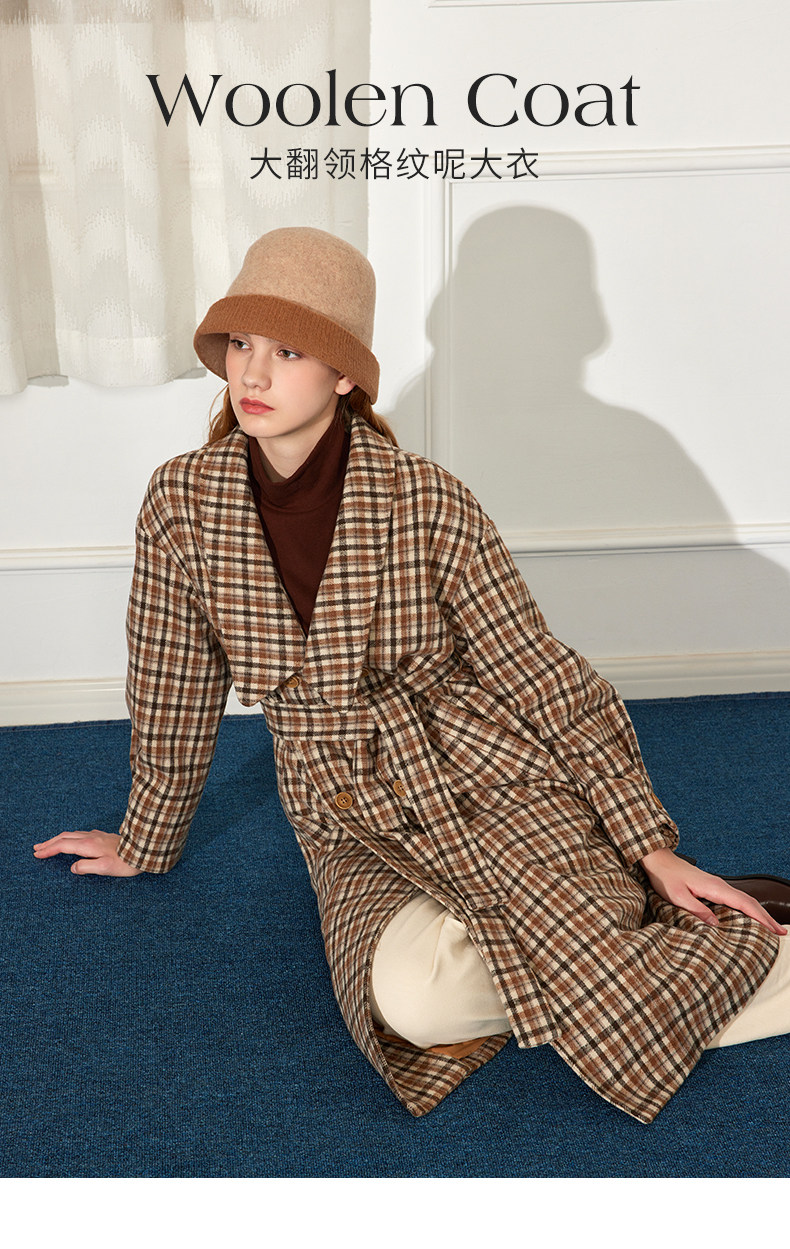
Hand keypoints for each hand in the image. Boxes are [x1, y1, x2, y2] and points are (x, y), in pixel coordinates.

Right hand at [33, 830, 141, 876]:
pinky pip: (81, 834)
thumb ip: (86, 867)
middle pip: (65, 837)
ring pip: (72, 834)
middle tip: (36, 848)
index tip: (37, 854)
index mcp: (88, 845)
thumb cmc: (126, 861)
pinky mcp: (103, 836)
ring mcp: (97, 835)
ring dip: (59, 839)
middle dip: (49, 843)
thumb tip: (73, 867)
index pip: (63, 846)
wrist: (144, 849)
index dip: (48, 850)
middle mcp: (91, 837)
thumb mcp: (105, 868)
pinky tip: (73, 840)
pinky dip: (70, 838)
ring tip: (49, 844)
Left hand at [640, 847, 785, 935]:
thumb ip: (697, 910)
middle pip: (749, 902)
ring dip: (759, 914)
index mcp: (715, 887)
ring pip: (744, 900)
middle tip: (781, 933)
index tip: (775, 930)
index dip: (761, 918)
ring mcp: (717, 885)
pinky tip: (749, 917)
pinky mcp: (712, 887)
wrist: (658, 860)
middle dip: (766, 918)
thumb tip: (716, 925)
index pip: (744, 904)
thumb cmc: (666, 878)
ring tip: (771, 928)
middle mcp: (720, 885)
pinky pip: (735, 899)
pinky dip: (747, 909)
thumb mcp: (678, 897)